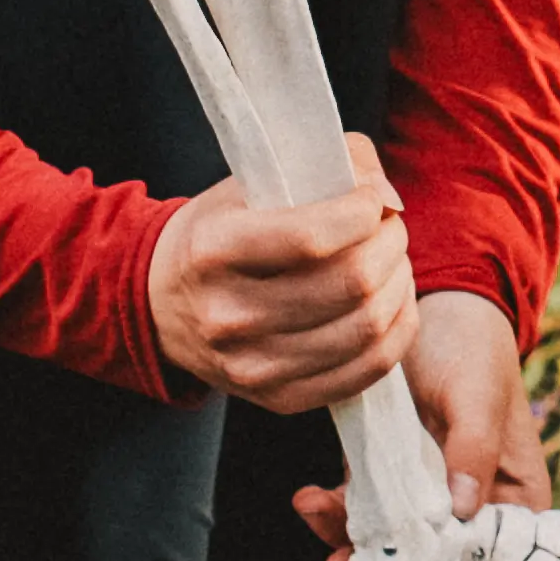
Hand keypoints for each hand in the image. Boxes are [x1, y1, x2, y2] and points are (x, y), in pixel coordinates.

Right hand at [147, 134, 413, 411]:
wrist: (161, 305)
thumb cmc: (219, 233)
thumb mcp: (250, 182)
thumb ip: (328, 162)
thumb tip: (387, 197)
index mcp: (212, 251)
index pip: (311, 236)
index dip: (363, 212)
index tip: (369, 199)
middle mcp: (227, 315)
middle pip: (350, 283)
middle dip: (390, 246)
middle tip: (389, 230)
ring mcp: (251, 366)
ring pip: (366, 328)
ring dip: (398, 286)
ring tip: (392, 264)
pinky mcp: (278, 398)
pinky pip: (367, 370)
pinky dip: (396, 332)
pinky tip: (390, 304)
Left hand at [300, 291, 546, 557]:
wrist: (435, 307)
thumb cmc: (473, 350)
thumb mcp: (478, 396)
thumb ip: (473, 449)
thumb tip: (461, 509)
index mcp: (516, 499)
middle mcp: (473, 510)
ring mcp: (425, 499)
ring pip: (389, 546)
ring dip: (348, 542)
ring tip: (316, 512)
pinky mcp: (386, 481)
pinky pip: (359, 514)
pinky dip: (332, 514)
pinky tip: (308, 498)